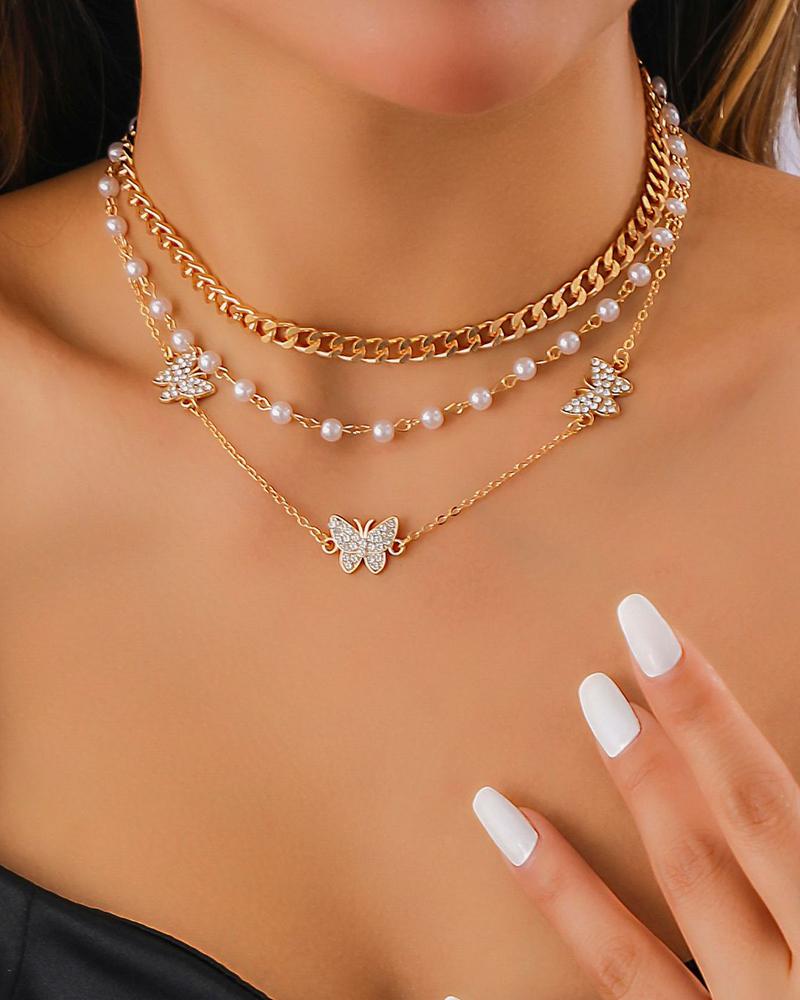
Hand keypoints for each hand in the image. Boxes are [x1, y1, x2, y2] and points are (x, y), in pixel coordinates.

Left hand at [470, 593, 799, 998]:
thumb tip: (778, 797)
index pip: (767, 807)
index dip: (707, 714)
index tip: (649, 631)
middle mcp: (790, 989)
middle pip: (707, 861)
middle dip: (651, 766)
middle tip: (591, 679)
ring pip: (635, 961)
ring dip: (561, 878)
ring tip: (491, 803)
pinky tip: (438, 984)